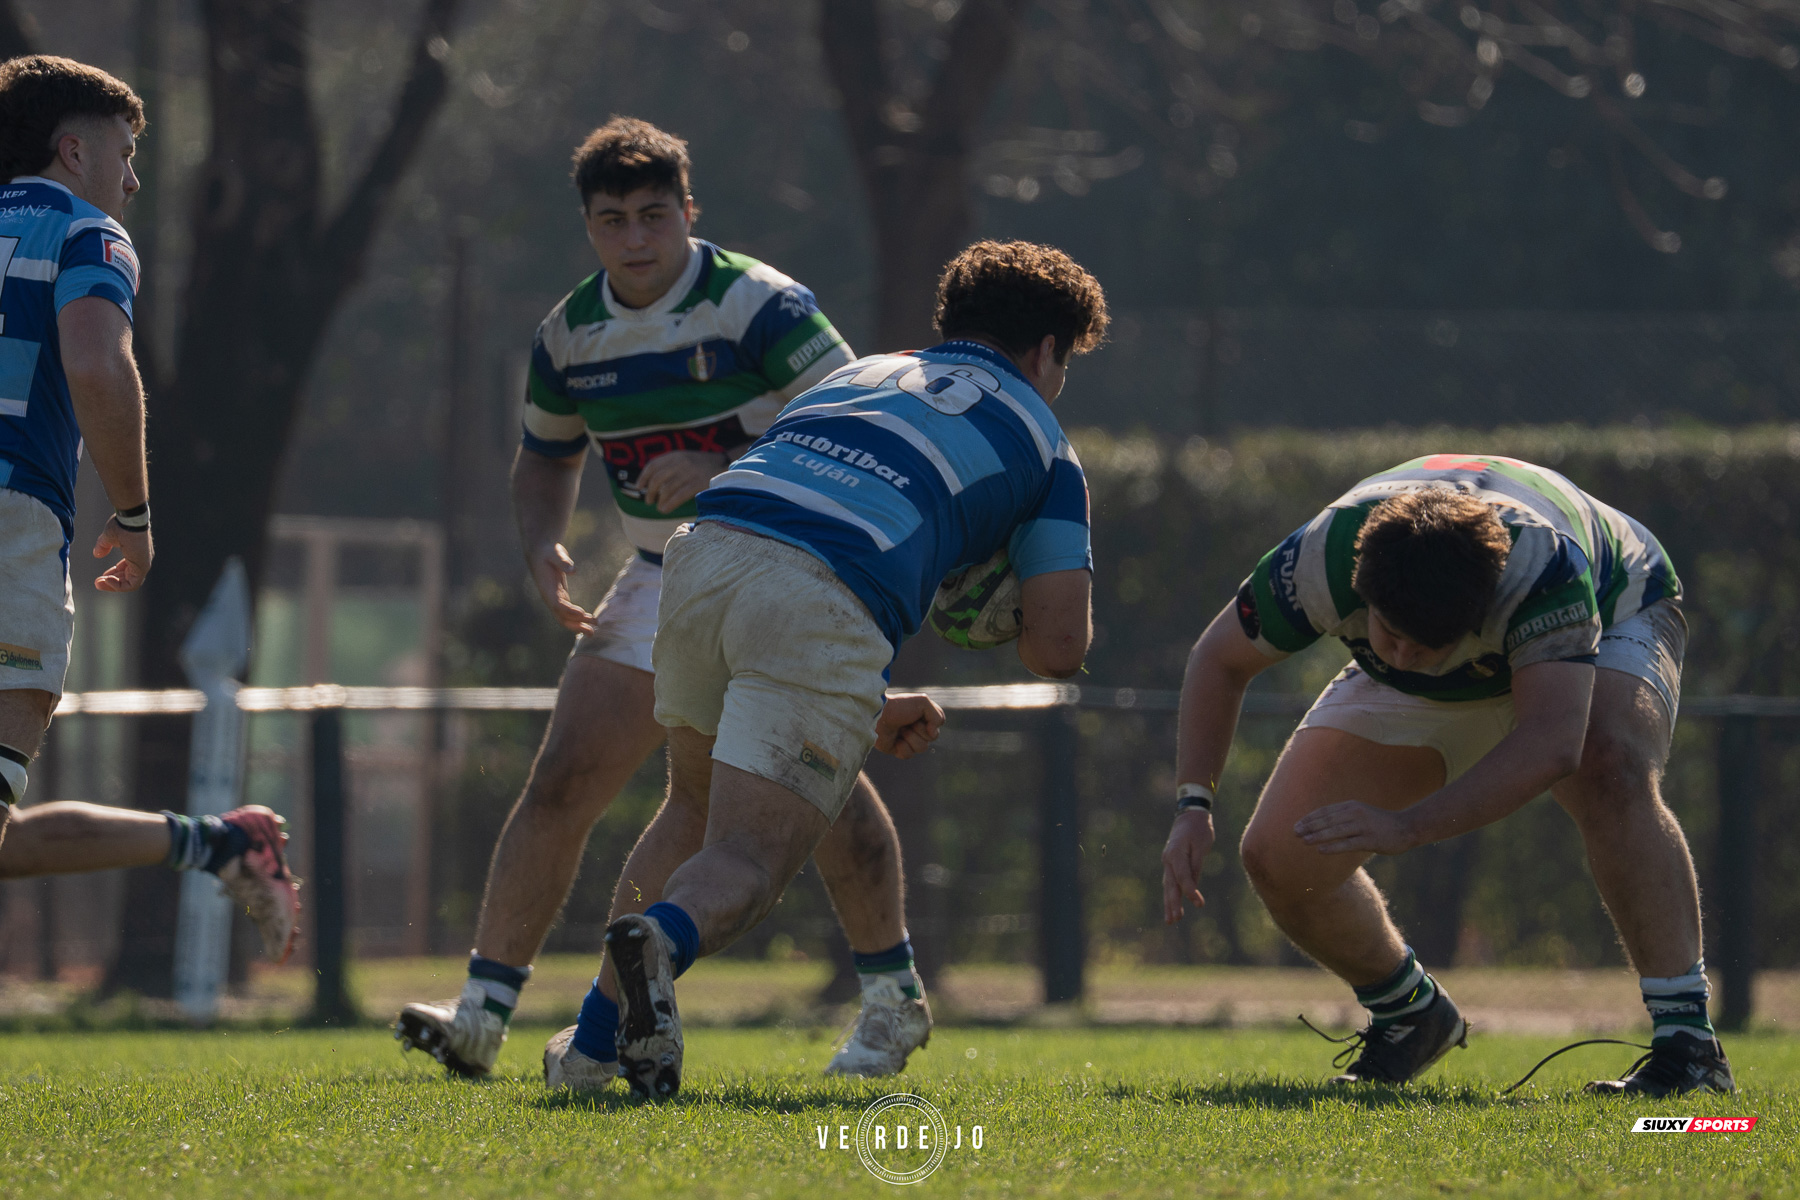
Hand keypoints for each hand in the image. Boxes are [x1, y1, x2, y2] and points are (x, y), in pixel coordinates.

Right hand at [92, 518, 151, 590]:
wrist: (131, 519)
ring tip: (100, 583)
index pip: (127, 570)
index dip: (114, 574)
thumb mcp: (109, 537)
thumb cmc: (122, 524)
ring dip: (114, 586)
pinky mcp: (142, 566)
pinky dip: (119, 585)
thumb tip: (97, 554)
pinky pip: (132, 583)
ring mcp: (143, 564)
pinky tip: (107, 580)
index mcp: (136, 554)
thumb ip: (104, 546)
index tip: (102, 576)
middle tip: (98, 583)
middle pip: (128, 578)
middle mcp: (142, 560)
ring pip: (130, 583)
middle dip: (112, 582)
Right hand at [527, 541, 595, 633]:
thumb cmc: (548, 551)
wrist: (540, 552)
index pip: (557, 604)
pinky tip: (589, 621)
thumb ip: (562, 561)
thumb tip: (573, 570)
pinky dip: (578, 618)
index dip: (569, 610)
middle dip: (576, 624)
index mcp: (547, 588)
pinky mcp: (560, 596)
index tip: (582, 613)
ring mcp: (555, 598)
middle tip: (592, 630)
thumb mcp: (555, 553)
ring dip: (579, 624)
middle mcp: (550, 597)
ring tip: (594, 629)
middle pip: (561, 616)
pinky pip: (568, 612)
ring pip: (565, 617)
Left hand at [638, 450, 727, 513]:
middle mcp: (680, 462)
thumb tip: (652, 483)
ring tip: (659, 507)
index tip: (639, 487)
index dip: (643, 477)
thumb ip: (670, 466)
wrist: (725, 465)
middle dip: (650, 492)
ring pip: (667, 489)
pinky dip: (669, 504)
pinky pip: (679, 496)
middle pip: (657, 478)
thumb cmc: (702, 465)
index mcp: (675, 455)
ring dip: (660, 500)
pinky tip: (665, 509)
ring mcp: (689, 472)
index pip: (653, 465)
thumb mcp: (685, 458)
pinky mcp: (697, 483)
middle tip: (648, 501)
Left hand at [874, 692, 944, 758]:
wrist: (878, 715)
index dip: (931, 723)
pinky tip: (895, 740)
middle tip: (907, 722)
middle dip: (919, 730)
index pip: (937, 726)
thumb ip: (937, 716)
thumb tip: (933, 734)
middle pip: (931, 739)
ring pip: (922, 748)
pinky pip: (909, 755)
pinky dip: (902, 748)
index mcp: (923, 717)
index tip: (918, 715)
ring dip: (911, 738)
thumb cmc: (899, 706)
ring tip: (900, 730)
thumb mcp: (923, 702)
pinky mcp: (897, 749)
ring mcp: (907, 739)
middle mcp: (916, 728)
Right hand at [1161, 809, 1214, 922]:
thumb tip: (1193, 886)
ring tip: (1170, 920)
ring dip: (1169, 903)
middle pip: (1171, 885)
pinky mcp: (1170, 864)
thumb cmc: (1199, 829)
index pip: (1183, 877)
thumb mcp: (1202, 846)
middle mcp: (1168, 859)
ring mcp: (1167, 862)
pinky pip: (1170, 882)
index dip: (1191, 891)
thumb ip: (1196, 865)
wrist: (1189, 815)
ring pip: (1168, 886)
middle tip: (1174, 920)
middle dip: (1173, 904)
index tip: (1199, 904)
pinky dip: (1170, 895)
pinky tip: (1172, 906)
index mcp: (1176, 853)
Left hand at [1294, 801, 1418, 855]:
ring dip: (1318, 836)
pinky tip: (1321, 851)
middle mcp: (1356, 813)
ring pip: (1336, 831)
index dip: (1309, 818)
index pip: (1325, 811)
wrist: (1406, 828)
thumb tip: (1320, 824)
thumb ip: (1342, 817)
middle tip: (1294, 833)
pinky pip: (1348, 844)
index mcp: (1351, 806)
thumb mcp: (1360, 814)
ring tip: (1304, 841)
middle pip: (1328, 819)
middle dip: (1310, 826)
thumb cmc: (1379, 823)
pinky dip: (1333, 847)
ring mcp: (1364, 826)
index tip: (1297, 825)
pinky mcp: (1371, 840)